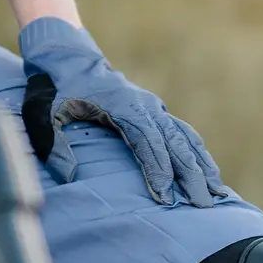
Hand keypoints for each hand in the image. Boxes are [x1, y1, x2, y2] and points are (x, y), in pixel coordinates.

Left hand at [19, 17, 226, 207]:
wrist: (68, 58)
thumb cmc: (55, 89)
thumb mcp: (44, 113)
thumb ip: (54, 145)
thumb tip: (70, 178)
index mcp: (123, 106)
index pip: (147, 142)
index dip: (158, 170)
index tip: (166, 198)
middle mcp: (145, 107)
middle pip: (175, 144)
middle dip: (191, 176)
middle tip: (202, 205)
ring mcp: (154, 110)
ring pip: (186, 140)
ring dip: (203, 167)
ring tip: (218, 194)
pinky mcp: (156, 114)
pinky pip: (184, 135)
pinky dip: (199, 155)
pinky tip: (210, 175)